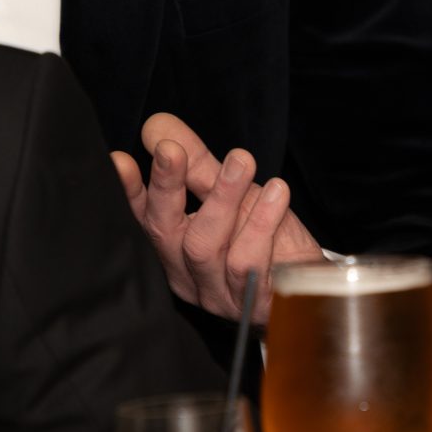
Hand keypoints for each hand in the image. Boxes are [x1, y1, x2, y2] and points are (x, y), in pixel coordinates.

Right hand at [110, 113, 321, 323]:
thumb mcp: (232, 193)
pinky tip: (277, 192)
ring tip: (241, 160)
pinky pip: (247, 262)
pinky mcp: (251, 304)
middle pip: (165, 233)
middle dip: (166, 188)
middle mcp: (187, 276)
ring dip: (221, 198)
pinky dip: (260, 223)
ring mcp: (217, 294)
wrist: (311, 282)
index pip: (145, 217)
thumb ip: (195, 163)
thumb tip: (156, 127)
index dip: (129, 191)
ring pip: (204, 246)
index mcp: (175, 249)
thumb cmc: (266, 238)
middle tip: (171, 151)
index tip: (120, 160)